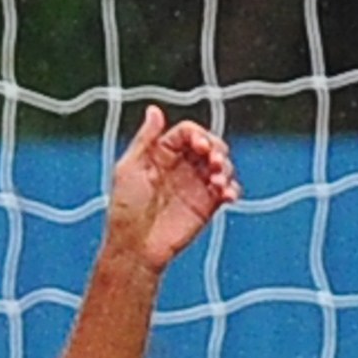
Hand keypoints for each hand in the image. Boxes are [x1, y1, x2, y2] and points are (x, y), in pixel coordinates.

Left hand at [104, 108, 237, 274]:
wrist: (135, 247)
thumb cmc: (125, 209)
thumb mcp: (129, 169)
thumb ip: (145, 139)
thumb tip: (155, 110)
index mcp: (162, 154)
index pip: (187, 133)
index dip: (198, 134)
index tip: (200, 145)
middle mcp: (181, 166)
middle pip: (209, 145)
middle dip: (216, 148)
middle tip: (213, 161)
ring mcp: (195, 185)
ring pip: (221, 165)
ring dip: (225, 167)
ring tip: (218, 179)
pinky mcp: (207, 205)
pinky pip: (227, 190)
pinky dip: (232, 188)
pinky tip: (226, 193)